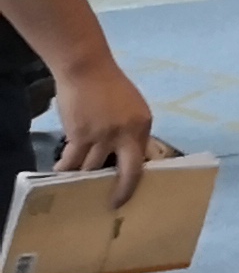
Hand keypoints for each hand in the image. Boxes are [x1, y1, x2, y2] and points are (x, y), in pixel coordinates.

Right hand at [45, 54, 156, 206]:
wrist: (86, 69)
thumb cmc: (109, 86)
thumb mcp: (133, 107)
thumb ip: (132, 130)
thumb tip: (131, 153)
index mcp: (143, 125)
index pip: (144, 157)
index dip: (138, 175)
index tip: (133, 188)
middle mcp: (127, 133)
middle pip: (129, 171)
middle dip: (123, 191)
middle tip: (115, 204)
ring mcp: (103, 135)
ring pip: (94, 168)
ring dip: (84, 178)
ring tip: (78, 187)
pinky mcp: (80, 135)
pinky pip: (72, 160)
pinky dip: (65, 168)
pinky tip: (60, 174)